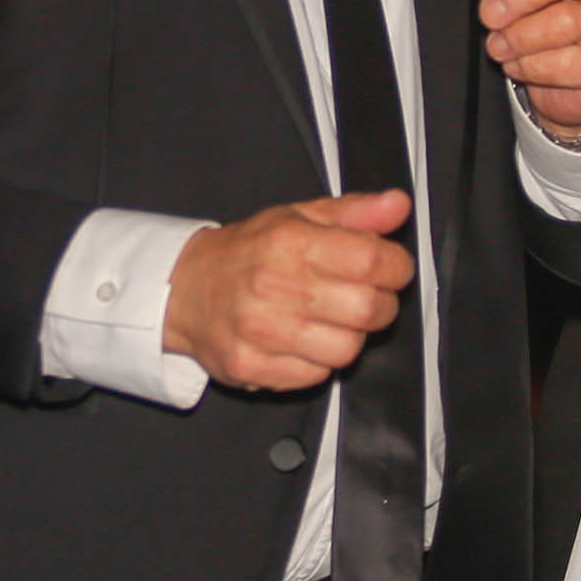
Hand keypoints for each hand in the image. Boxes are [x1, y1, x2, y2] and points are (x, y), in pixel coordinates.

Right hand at [163, 192, 414, 390]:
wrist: (182, 291)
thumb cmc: (246, 253)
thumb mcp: (297, 218)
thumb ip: (354, 213)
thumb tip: (398, 205)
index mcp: (289, 241)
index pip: (374, 260)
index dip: (395, 267)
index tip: (389, 268)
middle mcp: (274, 286)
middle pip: (368, 310)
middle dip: (379, 305)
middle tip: (361, 296)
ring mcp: (260, 331)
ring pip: (347, 350)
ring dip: (348, 336)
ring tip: (326, 319)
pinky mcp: (251, 367)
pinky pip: (317, 375)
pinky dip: (318, 361)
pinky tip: (301, 340)